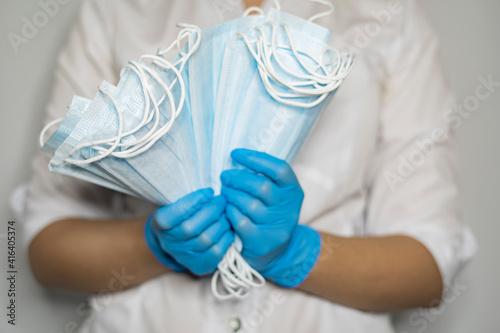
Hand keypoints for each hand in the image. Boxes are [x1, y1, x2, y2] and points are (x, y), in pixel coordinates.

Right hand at [144, 188, 234, 275]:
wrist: (177, 241)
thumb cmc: (180, 214)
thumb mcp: (176, 202)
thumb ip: (189, 197)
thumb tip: (210, 190)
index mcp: (160, 223)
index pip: (175, 213)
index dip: (194, 202)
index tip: (209, 191)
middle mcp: (170, 242)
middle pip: (192, 227)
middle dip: (212, 211)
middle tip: (222, 200)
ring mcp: (184, 256)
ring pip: (206, 239)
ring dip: (221, 223)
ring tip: (226, 213)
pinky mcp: (199, 266)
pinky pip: (216, 252)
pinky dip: (226, 238)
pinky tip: (228, 228)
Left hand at [221, 149, 320, 286]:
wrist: (276, 251)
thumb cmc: (270, 213)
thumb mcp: (275, 194)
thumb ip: (263, 177)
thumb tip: (237, 158)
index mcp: (293, 190)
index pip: (279, 169)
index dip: (256, 158)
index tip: (236, 154)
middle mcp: (289, 208)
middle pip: (262, 187)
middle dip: (238, 178)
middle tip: (225, 176)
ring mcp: (277, 226)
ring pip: (250, 205)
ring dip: (231, 195)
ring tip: (224, 192)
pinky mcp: (263, 241)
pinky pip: (242, 222)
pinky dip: (231, 213)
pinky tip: (227, 209)